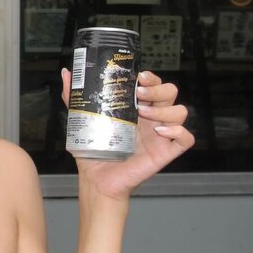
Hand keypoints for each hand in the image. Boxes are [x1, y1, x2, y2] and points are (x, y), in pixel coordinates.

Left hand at [61, 68, 194, 199]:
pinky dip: (178, 131)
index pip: (154, 85)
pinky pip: (186, 138)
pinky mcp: (166, 152)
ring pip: (180, 111)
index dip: (152, 77)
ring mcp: (161, 135)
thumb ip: (75, 97)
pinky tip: (160, 132)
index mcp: (136, 108)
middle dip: (158, 89)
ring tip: (145, 114)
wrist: (97, 179)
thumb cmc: (93, 151)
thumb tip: (66, 74)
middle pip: (170, 93)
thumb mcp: (82, 119)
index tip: (139, 77)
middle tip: (140, 94)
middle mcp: (151, 118)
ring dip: (165, 108)